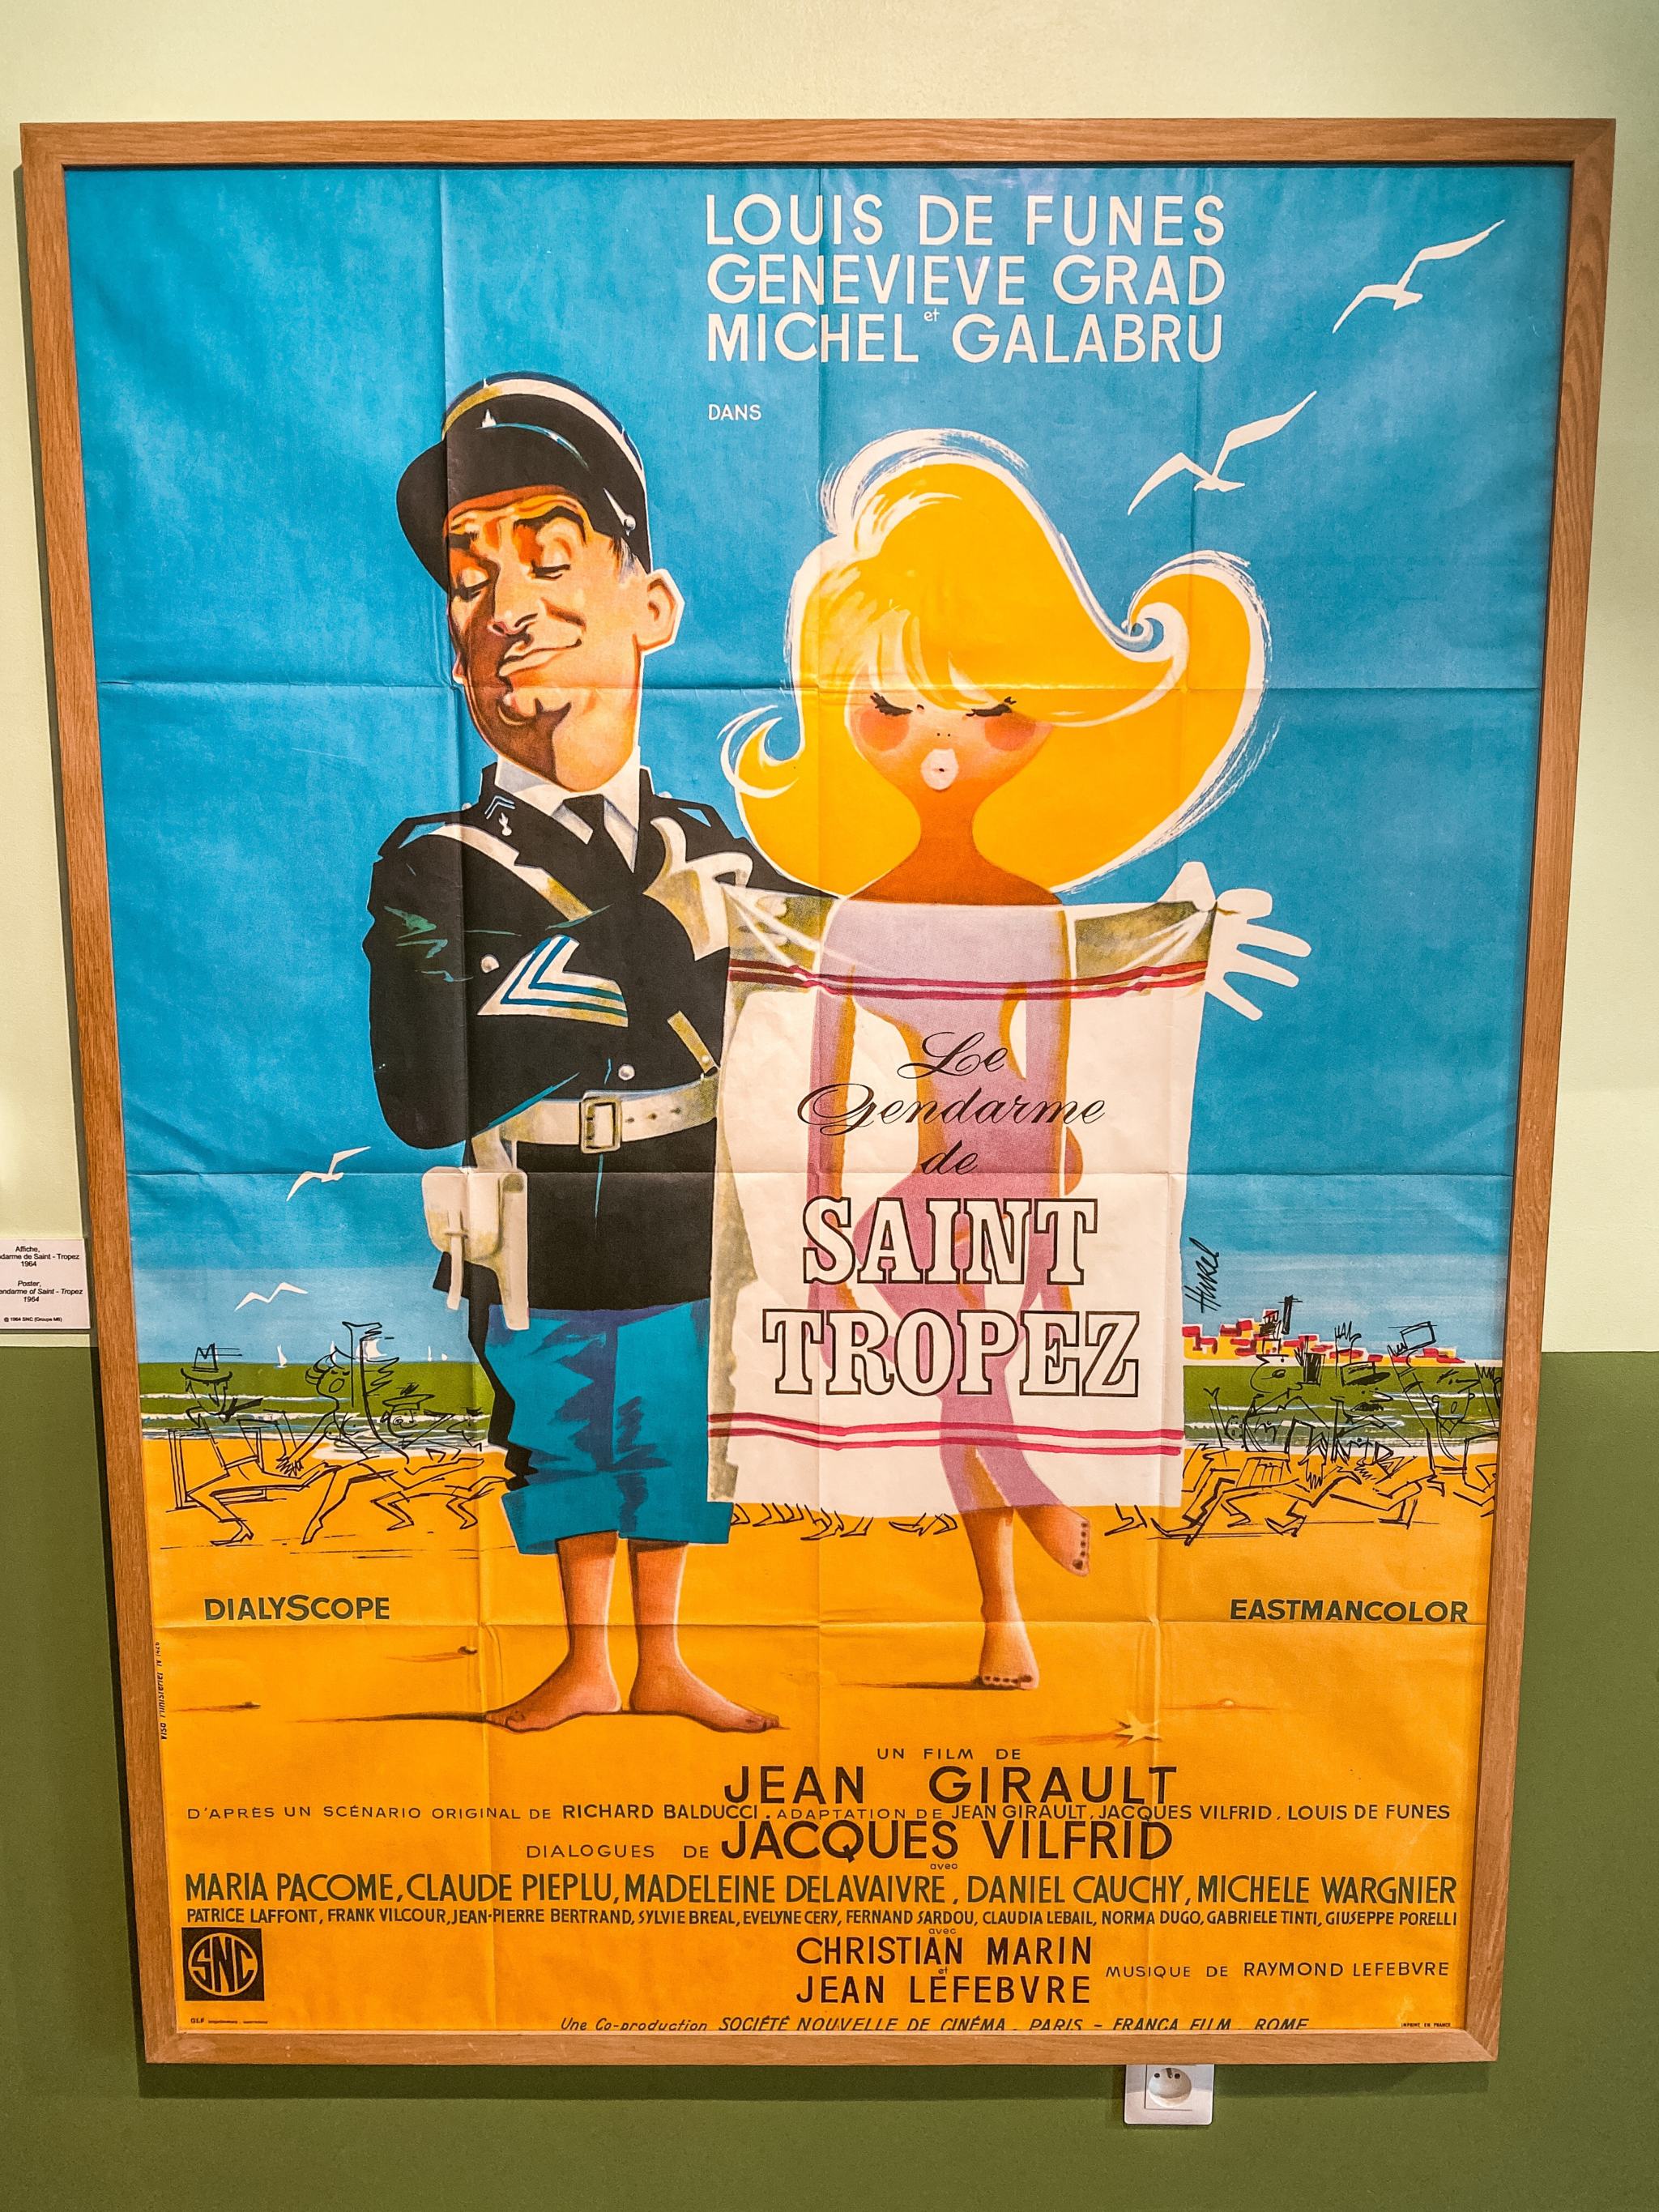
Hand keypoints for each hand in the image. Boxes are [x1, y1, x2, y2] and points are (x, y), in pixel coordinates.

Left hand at [1162, 860, 1309, 1022]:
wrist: (1149, 934)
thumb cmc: (1167, 906)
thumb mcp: (1183, 887)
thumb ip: (1196, 882)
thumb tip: (1209, 902)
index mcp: (1226, 916)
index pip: (1251, 907)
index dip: (1256, 902)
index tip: (1263, 905)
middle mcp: (1227, 938)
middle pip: (1263, 940)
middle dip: (1284, 945)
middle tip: (1305, 950)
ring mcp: (1219, 959)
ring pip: (1253, 965)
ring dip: (1274, 972)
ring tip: (1293, 980)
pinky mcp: (1208, 977)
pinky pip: (1229, 993)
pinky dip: (1243, 1004)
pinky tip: (1257, 1014)